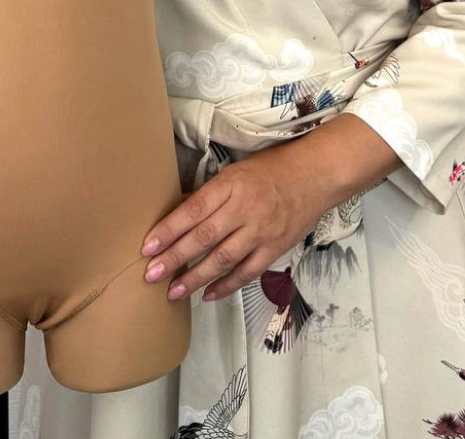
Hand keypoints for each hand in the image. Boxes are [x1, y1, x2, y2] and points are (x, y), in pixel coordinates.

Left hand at [139, 139, 332, 303]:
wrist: (316, 174)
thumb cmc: (272, 169)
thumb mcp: (236, 172)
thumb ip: (209, 194)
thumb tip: (177, 211)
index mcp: (232, 184)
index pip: (195, 209)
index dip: (170, 229)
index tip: (147, 246)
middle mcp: (245, 208)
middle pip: (205, 237)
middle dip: (175, 257)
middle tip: (151, 274)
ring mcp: (262, 231)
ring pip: (223, 259)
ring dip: (195, 278)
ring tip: (173, 292)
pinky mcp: (275, 248)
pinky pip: (247, 272)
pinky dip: (227, 286)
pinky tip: (208, 295)